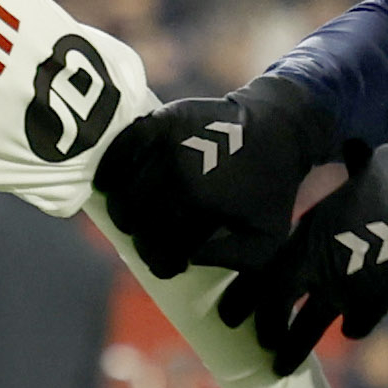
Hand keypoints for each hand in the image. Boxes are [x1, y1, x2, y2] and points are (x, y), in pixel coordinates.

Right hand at [93, 73, 338, 278]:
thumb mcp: (268, 237)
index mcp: (203, 204)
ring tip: (135, 219)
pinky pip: (120, 150)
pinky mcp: (160, 120)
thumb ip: (232, 261)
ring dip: (124, 212)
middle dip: (142, 240)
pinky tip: (110, 186)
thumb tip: (189, 258)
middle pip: (138, 222)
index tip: (169, 267)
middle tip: (152, 241)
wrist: (278, 127)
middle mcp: (180, 172)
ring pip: (126, 191)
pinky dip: (109, 171)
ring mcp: (167, 144)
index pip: (163, 247)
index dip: (161, 264)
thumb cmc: (271, 187)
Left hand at [218, 145, 387, 372]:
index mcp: (309, 231)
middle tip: (252, 341)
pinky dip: (352, 326)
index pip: (264, 265)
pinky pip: (356, 324)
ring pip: (308, 328)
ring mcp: (345, 289)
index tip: (229, 306)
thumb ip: (355, 160)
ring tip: (280, 366)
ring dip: (293, 348)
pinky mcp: (375, 305)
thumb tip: (354, 143)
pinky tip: (349, 330)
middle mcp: (318, 265)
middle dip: (261, 325)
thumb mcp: (375, 161)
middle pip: (276, 304)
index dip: (244, 288)